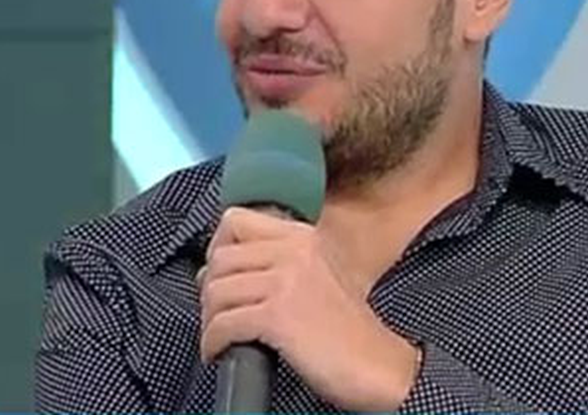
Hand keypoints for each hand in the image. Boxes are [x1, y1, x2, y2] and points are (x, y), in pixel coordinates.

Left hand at [198, 206, 420, 410]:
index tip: (219, 275)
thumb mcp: (317, 277)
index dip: (217, 248)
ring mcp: (285, 282)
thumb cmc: (348, 331)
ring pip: (216, 291)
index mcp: (302, 237)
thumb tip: (215, 272)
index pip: (235, 221)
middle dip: (209, 289)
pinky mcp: (278, 316)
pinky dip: (213, 342)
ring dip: (209, 319)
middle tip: (217, 314)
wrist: (378, 365)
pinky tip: (220, 353)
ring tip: (219, 337)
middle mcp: (293, 251)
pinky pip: (223, 324)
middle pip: (220, 257)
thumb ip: (275, 264)